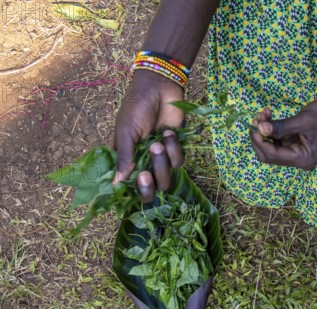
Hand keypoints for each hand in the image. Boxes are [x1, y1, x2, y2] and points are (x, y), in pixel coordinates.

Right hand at [113, 70, 184, 201]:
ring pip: (165, 179)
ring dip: (162, 162)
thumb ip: (124, 158)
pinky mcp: (176, 150)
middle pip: (150, 190)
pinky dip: (174, 148)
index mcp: (126, 161)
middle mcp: (143, 164)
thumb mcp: (126, 132)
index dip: (135, 190)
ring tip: (157, 143)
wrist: (159, 89)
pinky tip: (168, 132)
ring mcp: (161, 159)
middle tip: (145, 174)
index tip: (137, 180)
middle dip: (149, 185)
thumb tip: (117, 183)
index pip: (129, 187)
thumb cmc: (136, 108)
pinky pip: (178, 162)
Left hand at [249, 85, 316, 170]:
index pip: (272, 155)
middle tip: (257, 119)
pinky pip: (279, 138)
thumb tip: (259, 129)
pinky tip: (269, 114)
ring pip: (272, 145)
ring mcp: (298, 150)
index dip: (260, 141)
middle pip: (269, 155)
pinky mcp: (298, 141)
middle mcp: (300, 159)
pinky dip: (272, 128)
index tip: (254, 124)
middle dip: (260, 137)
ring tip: (264, 112)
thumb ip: (281, 127)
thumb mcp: (303, 120)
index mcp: (303, 159)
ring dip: (264, 130)